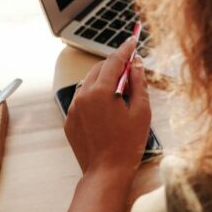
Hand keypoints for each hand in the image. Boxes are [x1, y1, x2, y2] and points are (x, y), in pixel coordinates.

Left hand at [65, 35, 151, 182]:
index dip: (125, 49)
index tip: (133, 39)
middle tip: (132, 69)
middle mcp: (83, 96)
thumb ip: (138, 83)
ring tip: (122, 91)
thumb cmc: (128, 143)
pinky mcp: (70, 120)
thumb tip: (136, 64)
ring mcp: (74, 108)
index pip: (114, 61)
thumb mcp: (141, 110)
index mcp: (101, 91)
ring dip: (104, 79)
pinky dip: (96, 95)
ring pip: (89, 82)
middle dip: (115, 65)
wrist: (106, 172)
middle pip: (99, 68)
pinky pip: (83, 99)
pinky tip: (109, 107)